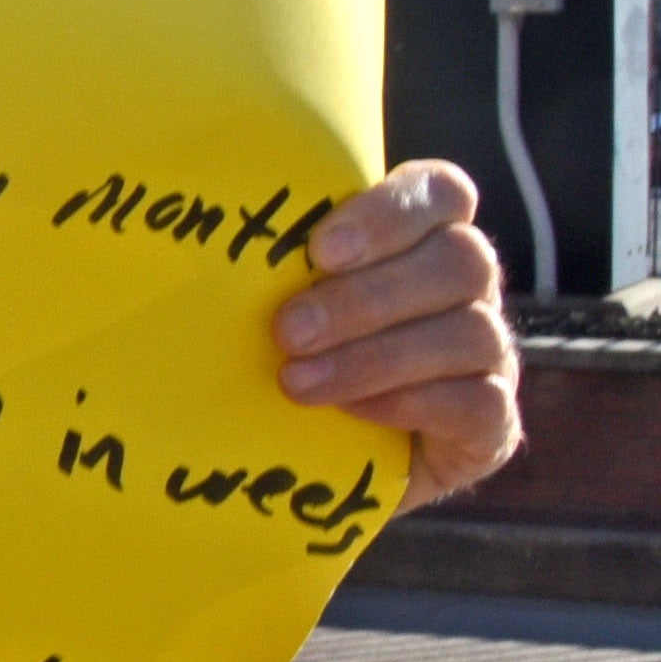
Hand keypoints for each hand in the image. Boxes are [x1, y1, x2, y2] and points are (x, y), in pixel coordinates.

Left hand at [273, 161, 521, 511]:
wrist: (311, 469)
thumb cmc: (280, 363)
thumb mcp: (265, 305)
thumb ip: (254, 263)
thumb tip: (167, 233)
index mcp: (421, 239)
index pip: (441, 192)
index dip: (390, 212)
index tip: (319, 250)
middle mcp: (467, 289)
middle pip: (461, 260)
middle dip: (367, 297)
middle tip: (287, 331)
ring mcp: (489, 356)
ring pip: (472, 332)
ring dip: (376, 358)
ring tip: (297, 383)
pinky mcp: (493, 425)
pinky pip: (481, 404)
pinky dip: (412, 405)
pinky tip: (353, 416)